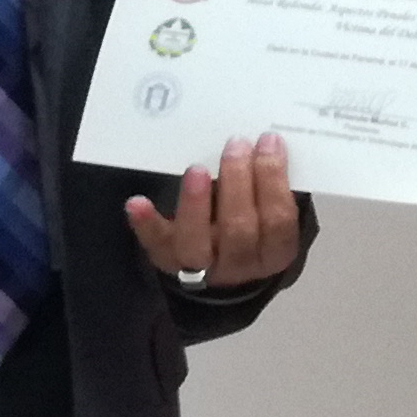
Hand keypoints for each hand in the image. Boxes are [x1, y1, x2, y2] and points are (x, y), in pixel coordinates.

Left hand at [122, 132, 301, 292]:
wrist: (224, 274)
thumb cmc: (253, 228)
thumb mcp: (272, 215)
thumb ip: (272, 187)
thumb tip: (269, 141)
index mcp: (276, 252)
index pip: (278, 219)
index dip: (273, 179)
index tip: (268, 141)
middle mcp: (241, 264)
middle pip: (239, 228)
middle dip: (238, 181)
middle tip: (235, 145)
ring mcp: (203, 267)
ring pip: (198, 241)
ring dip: (196, 203)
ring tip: (197, 169)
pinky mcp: (169, 260)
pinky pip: (157, 244)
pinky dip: (147, 223)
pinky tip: (137, 202)